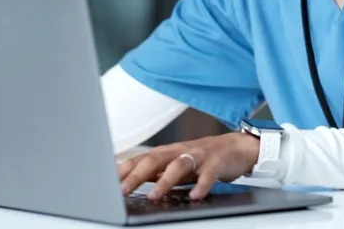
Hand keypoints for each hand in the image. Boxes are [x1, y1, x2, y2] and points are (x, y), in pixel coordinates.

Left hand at [118, 133, 259, 200]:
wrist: (237, 147)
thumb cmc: (202, 158)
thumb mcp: (176, 164)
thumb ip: (156, 172)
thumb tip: (129, 181)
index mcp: (167, 153)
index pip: (140, 159)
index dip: (123, 170)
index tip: (106, 183)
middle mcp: (179, 151)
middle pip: (155, 159)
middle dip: (137, 174)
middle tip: (123, 190)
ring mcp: (198, 156)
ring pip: (179, 165)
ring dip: (165, 180)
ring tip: (153, 195)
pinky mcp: (216, 163)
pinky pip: (208, 174)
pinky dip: (201, 185)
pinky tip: (195, 196)